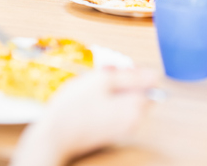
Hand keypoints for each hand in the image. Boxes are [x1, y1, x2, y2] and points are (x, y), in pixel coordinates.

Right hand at [11, 68, 157, 165]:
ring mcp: (122, 129)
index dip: (133, 71)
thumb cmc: (74, 108)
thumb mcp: (102, 80)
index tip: (116, 69)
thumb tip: (154, 74)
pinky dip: (104, 102)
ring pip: (124, 100)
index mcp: (136, 108)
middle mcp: (134, 122)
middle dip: (121, 80)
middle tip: (101, 76)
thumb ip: (131, 76)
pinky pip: (114, 110)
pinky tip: (88, 99)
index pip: (149, 82)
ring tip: (90, 87)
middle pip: (137, 92)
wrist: (53, 137)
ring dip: (111, 90)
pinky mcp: (109, 132)